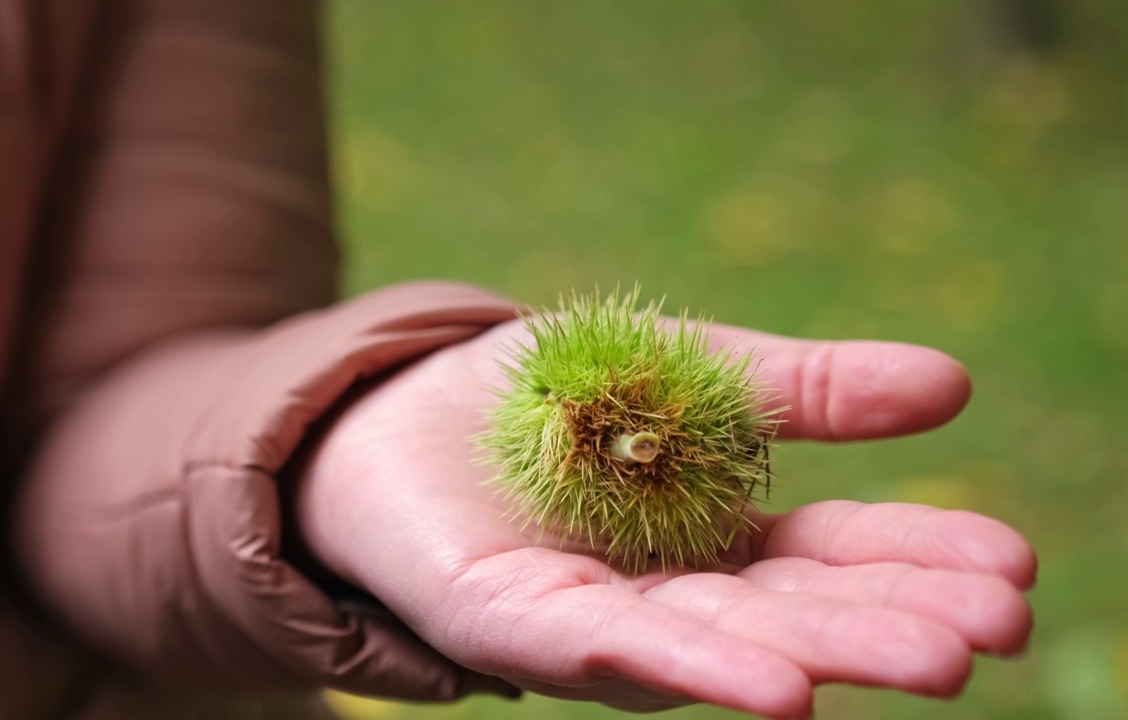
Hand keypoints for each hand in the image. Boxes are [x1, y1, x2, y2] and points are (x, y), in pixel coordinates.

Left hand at [296, 319, 1035, 717]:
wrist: (395, 404)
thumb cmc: (549, 396)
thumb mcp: (693, 371)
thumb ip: (803, 388)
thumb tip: (954, 384)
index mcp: (715, 538)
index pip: (832, 558)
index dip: (918, 562)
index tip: (1015, 567)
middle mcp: (666, 594)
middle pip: (790, 615)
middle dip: (892, 623)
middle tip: (996, 626)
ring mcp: (591, 617)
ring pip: (715, 645)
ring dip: (819, 655)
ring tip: (927, 660)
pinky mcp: (509, 618)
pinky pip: (597, 648)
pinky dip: (687, 666)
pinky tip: (774, 687)